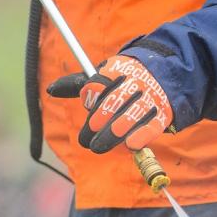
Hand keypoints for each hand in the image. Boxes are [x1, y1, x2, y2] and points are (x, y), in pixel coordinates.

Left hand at [47, 56, 173, 152]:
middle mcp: (134, 83)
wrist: (166, 73)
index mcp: (118, 71)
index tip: (88, 116)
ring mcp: (150, 98)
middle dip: (97, 124)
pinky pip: (151, 127)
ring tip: (99, 146)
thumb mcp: (104, 75)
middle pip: (112, 104)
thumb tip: (51, 89)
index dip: (92, 102)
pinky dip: (140, 136)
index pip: (99, 87)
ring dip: (113, 133)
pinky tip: (129, 144)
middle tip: (87, 141)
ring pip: (129, 117)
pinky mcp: (163, 113)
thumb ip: (79, 85)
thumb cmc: (125, 79)